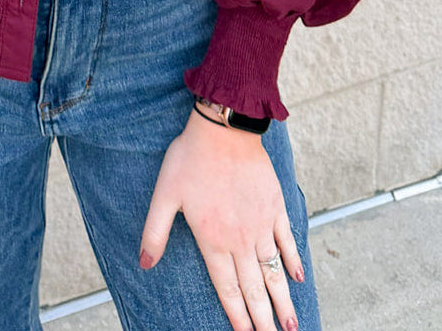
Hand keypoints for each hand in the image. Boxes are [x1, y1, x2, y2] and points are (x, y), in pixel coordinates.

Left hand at [139, 108, 303, 330]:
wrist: (223, 129)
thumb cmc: (190, 158)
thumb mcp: (164, 195)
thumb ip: (154, 232)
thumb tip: (143, 263)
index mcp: (212, 239)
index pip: (227, 287)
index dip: (236, 314)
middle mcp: (240, 238)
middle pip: (254, 286)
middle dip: (263, 318)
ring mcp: (261, 224)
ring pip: (273, 270)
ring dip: (282, 299)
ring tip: (291, 324)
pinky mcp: (275, 207)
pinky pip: (286, 241)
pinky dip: (293, 261)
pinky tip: (298, 277)